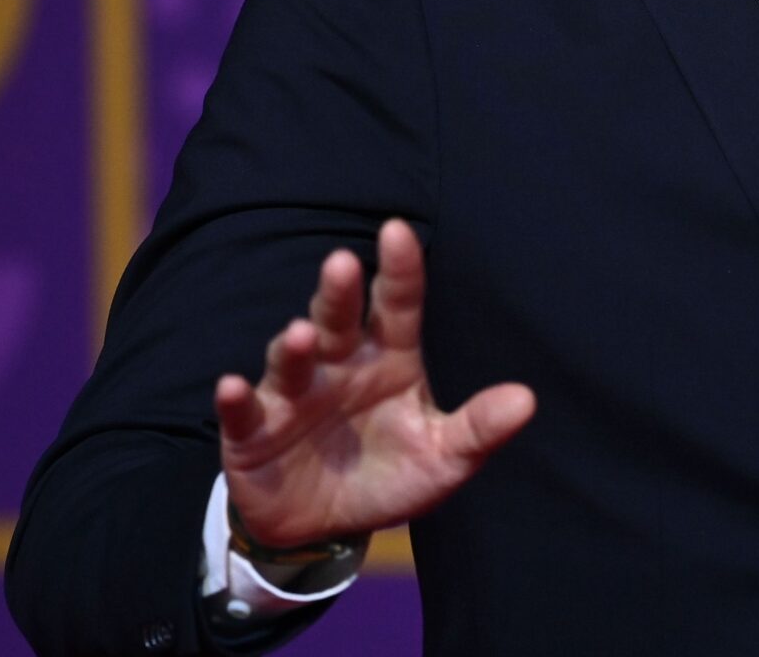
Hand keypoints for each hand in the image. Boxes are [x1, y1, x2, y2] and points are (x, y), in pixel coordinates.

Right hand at [216, 219, 535, 547]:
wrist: (324, 526)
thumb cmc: (387, 475)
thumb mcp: (442, 458)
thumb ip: (478, 428)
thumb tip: (527, 400)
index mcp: (387, 359)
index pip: (396, 306)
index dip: (398, 271)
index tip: (398, 231)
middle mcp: (338, 365)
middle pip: (338, 320)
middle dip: (338, 293)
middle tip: (343, 263)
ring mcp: (292, 394)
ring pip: (290, 359)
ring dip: (292, 346)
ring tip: (300, 334)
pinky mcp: (253, 432)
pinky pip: (243, 412)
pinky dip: (235, 401)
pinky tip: (231, 387)